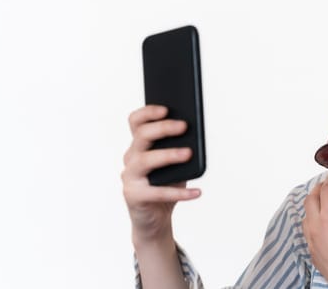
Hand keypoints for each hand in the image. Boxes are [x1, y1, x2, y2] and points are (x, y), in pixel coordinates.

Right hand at [121, 105, 201, 243]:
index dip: (148, 112)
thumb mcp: (175, 164)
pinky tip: (197, 191)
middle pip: (141, 136)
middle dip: (163, 128)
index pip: (136, 122)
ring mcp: (129, 177)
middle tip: (184, 126)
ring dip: (168, 155)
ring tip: (189, 154)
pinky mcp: (134, 196)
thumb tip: (194, 135)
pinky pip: (157, 192)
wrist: (155, 218)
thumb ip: (180, 148)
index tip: (167, 108)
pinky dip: (180, 192)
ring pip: (145, 160)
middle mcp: (130, 157)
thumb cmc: (167, 184)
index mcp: (139, 145)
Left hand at [302, 172, 327, 288]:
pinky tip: (317, 222)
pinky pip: (305, 229)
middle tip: (327, 183)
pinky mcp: (311, 251)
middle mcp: (315, 226)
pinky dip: (310, 219)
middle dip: (318, 188)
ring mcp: (311, 239)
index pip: (326, 191)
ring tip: (320, 200)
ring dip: (311, 203)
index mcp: (327, 216)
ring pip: (305, 214)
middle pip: (310, 200)